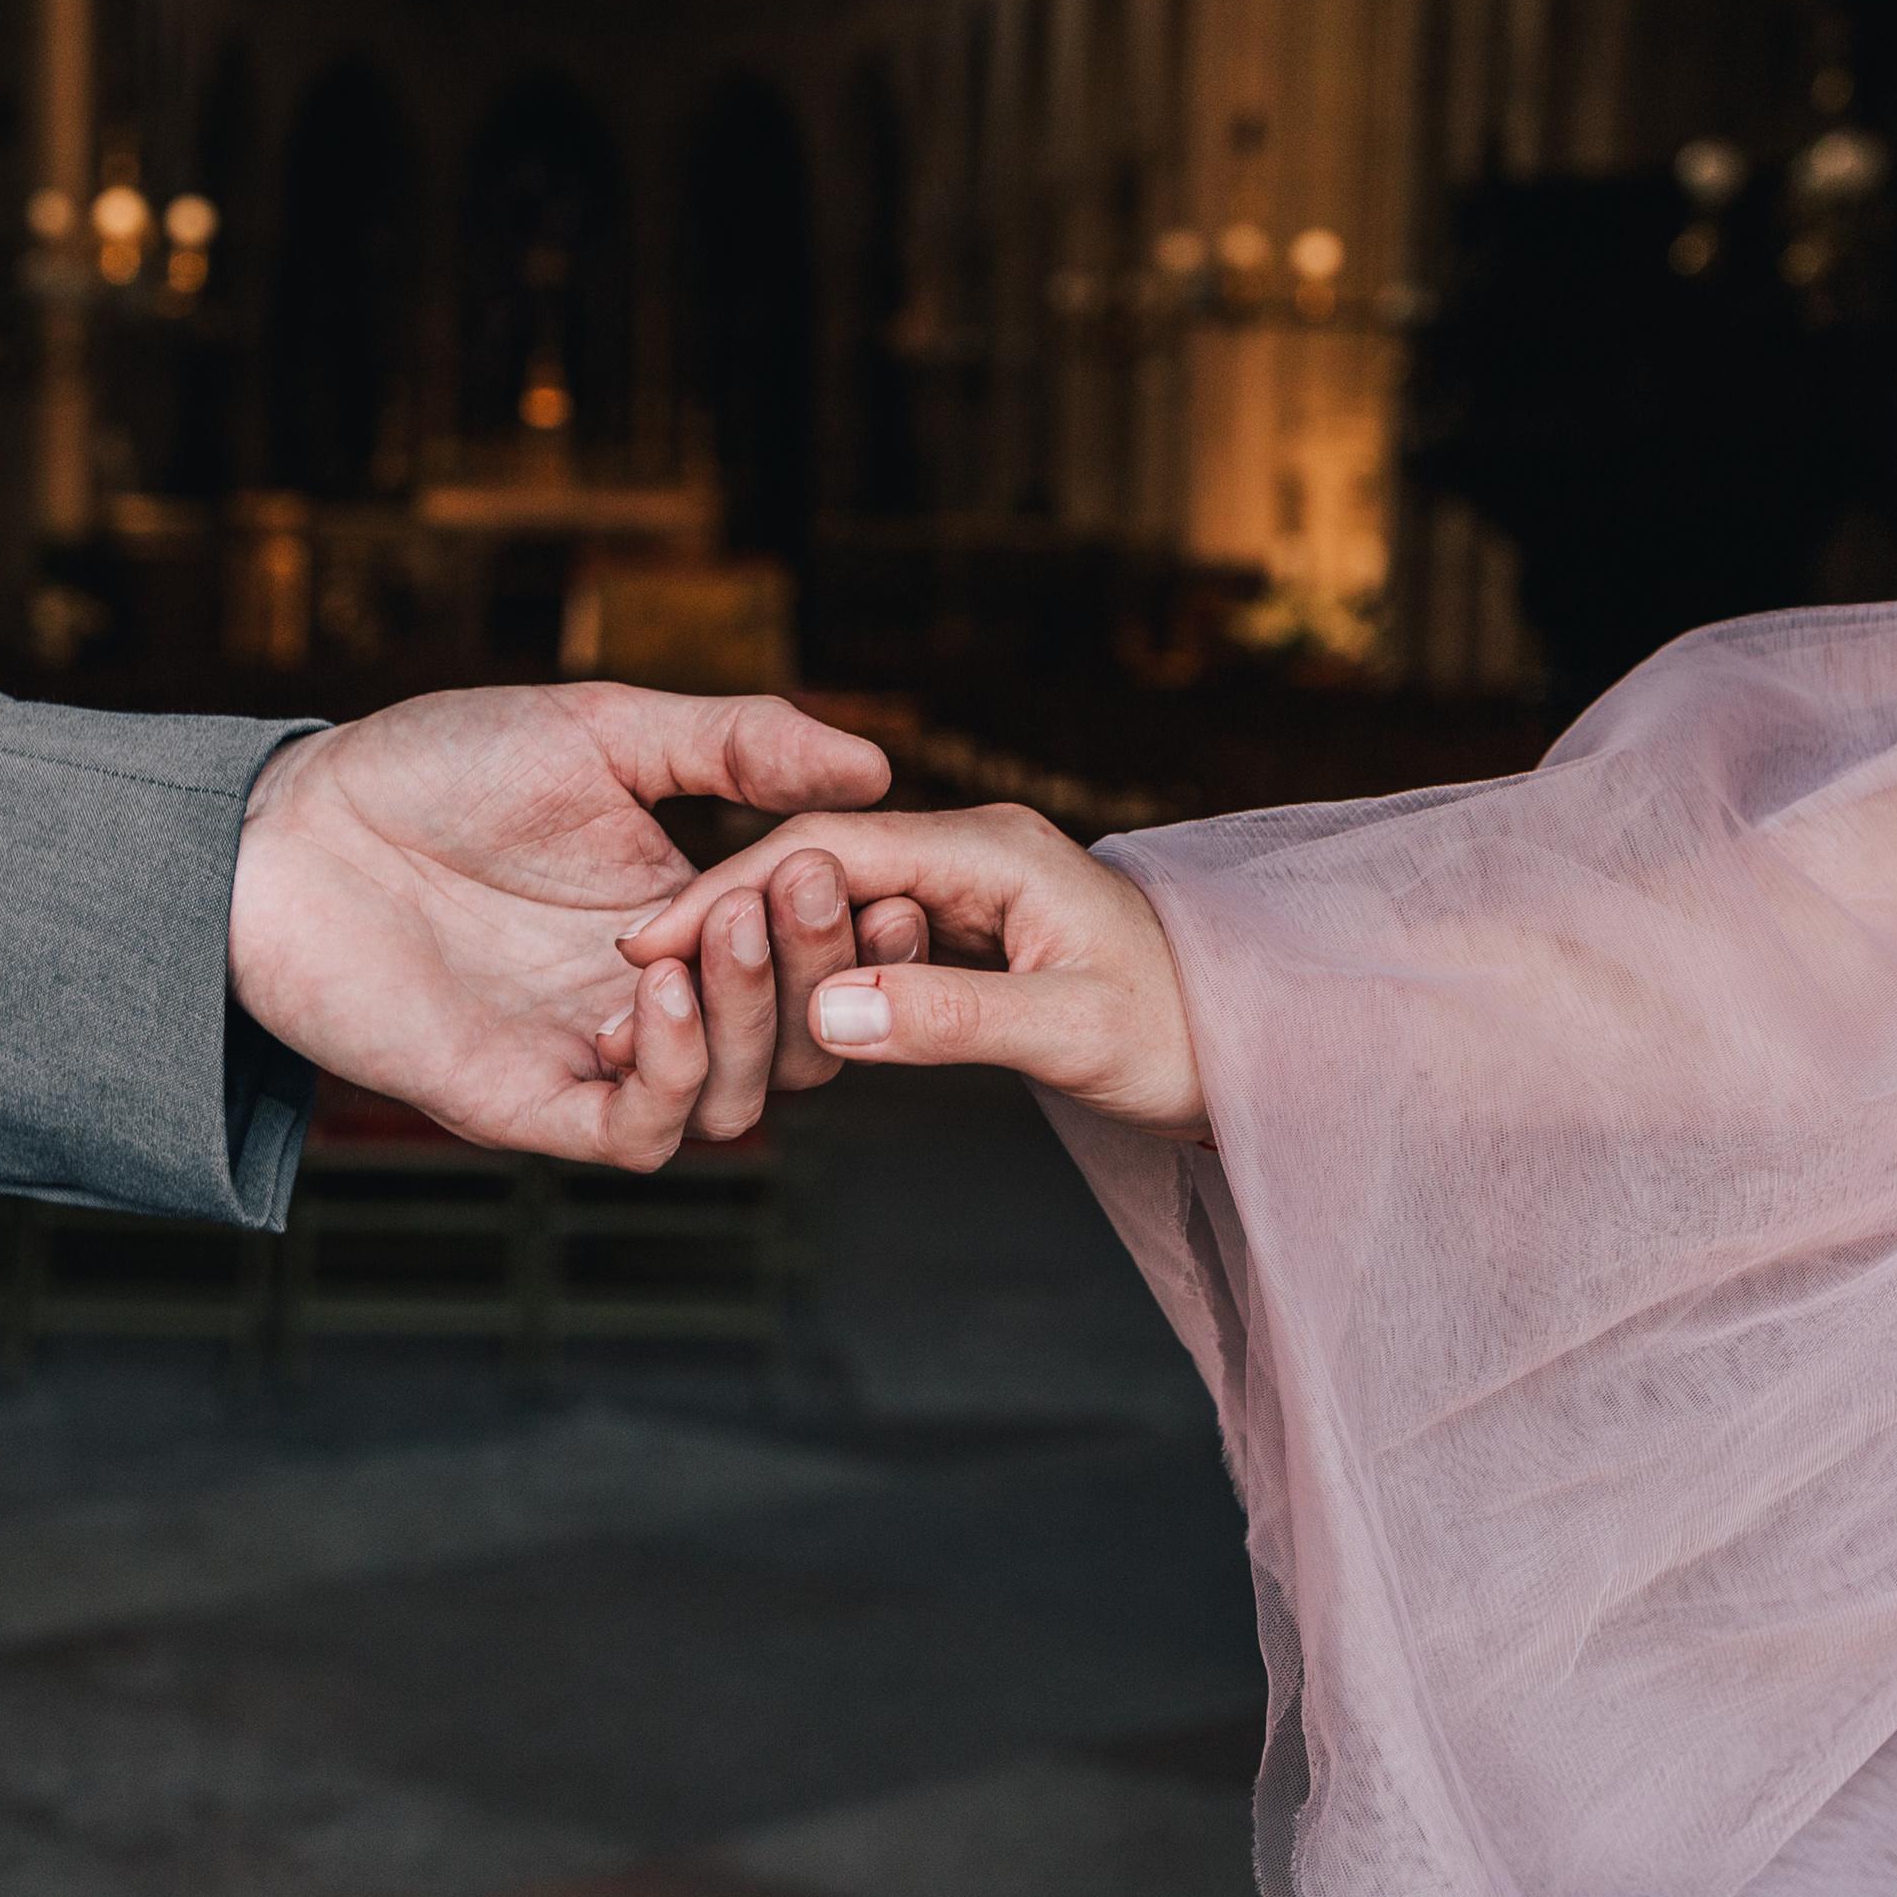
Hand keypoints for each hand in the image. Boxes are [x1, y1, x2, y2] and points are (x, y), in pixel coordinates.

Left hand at [225, 684, 890, 1165]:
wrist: (284, 827)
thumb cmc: (429, 768)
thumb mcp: (603, 731)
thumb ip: (736, 745)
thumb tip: (875, 767)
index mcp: (685, 921)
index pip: (815, 960)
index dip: (861, 928)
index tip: (889, 871)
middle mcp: (650, 1004)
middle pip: (801, 1046)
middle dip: (825, 973)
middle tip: (814, 890)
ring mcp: (590, 1061)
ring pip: (736, 1103)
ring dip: (757, 1022)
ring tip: (734, 927)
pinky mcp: (523, 1103)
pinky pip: (638, 1134)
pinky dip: (673, 1074)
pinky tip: (660, 989)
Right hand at [616, 802, 1208, 1140]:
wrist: (1266, 1046)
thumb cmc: (1190, 1035)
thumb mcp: (1069, 1034)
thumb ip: (948, 1020)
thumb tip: (828, 1016)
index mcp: (990, 850)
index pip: (827, 855)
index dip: (728, 898)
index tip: (646, 950)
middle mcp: (973, 854)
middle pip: (814, 871)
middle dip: (720, 920)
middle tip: (630, 981)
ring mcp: (970, 893)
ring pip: (833, 909)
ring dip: (754, 951)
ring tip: (671, 1001)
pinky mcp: (971, 937)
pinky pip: (865, 945)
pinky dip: (806, 976)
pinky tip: (758, 1014)